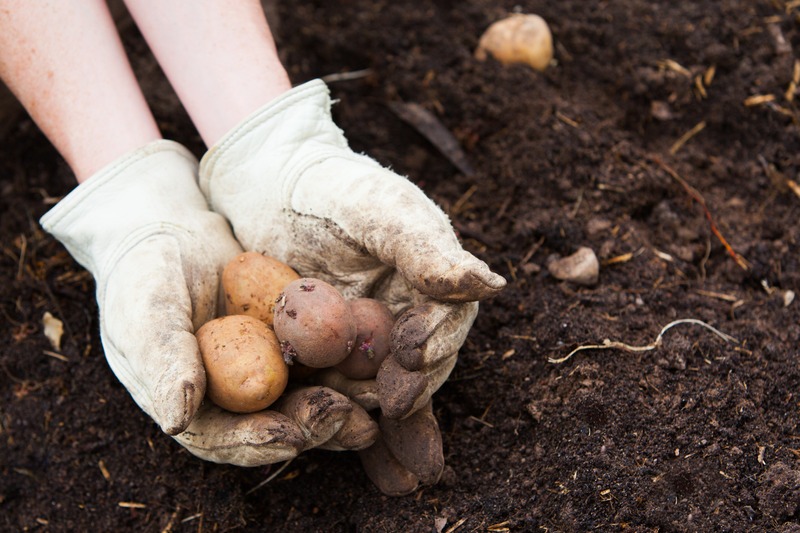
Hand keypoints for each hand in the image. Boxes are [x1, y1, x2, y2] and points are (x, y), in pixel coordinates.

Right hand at [40, 140, 370, 464]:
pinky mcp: (290, 340)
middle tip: (346, 419)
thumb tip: (176, 420)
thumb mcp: (147, 312)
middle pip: (274, 423)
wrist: (167, 227)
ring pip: (305, 395)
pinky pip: (321, 356)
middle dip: (311, 426)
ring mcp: (263, 368)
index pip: (223, 438)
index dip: (256, 442)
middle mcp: (231, 395)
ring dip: (340, 404)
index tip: (291, 438)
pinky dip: (346, 362)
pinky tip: (377, 362)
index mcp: (190, 404)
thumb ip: (163, 362)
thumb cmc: (143, 272)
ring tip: (374, 407)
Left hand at [198, 80, 504, 488]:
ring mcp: (367, 342)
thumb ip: (427, 247)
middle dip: (415, 397)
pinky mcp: (328, 359)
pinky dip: (360, 431)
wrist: (270, 185)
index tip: (414, 360)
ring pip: (389, 392)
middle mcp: (407, 317)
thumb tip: (491, 284)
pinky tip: (372, 470)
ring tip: (398, 472)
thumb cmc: (333, 188)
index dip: (436, 342)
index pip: (444, 321)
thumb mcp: (380, 209)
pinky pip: (349, 399)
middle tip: (396, 411)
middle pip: (422, 368)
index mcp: (428, 282)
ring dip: (393, 429)